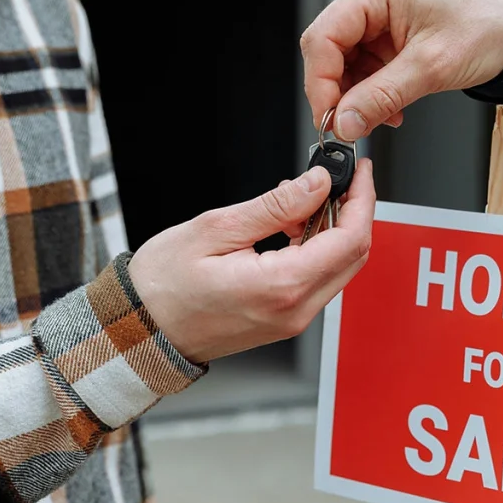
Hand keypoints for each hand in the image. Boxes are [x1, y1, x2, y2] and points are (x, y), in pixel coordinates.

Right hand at [128, 160, 374, 363]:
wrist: (140, 331)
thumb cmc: (162, 285)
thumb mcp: (215, 229)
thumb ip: (274, 207)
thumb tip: (316, 183)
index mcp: (282, 287)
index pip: (349, 240)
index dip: (362, 200)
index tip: (359, 171)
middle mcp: (296, 310)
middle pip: (354, 255)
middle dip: (355, 211)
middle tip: (342, 177)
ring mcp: (294, 319)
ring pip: (340, 267)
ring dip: (335, 229)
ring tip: (306, 198)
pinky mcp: (287, 319)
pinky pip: (320, 279)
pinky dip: (319, 248)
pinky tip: (294, 226)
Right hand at [300, 0, 502, 139]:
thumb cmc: (488, 26)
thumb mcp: (431, 67)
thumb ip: (382, 96)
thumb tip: (344, 121)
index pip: (324, 36)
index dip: (321, 82)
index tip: (330, 117)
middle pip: (331, 48)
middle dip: (340, 91)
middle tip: (349, 125)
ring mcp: (383, 14)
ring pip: (347, 61)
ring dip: (359, 95)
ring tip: (380, 117)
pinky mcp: (393, 32)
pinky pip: (368, 65)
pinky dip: (374, 91)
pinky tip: (389, 108)